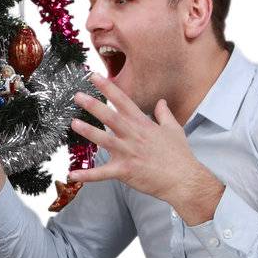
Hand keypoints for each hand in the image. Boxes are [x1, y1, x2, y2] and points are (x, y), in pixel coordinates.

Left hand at [68, 73, 223, 222]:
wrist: (184, 180)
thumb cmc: (180, 156)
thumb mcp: (174, 130)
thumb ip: (164, 114)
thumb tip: (161, 102)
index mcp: (143, 124)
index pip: (123, 101)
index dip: (108, 88)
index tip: (94, 77)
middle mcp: (133, 135)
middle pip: (110, 116)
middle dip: (93, 105)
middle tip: (77, 95)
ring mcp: (128, 152)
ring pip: (103, 139)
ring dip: (87, 131)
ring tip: (73, 123)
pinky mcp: (125, 170)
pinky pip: (102, 173)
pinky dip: (87, 175)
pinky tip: (72, 174)